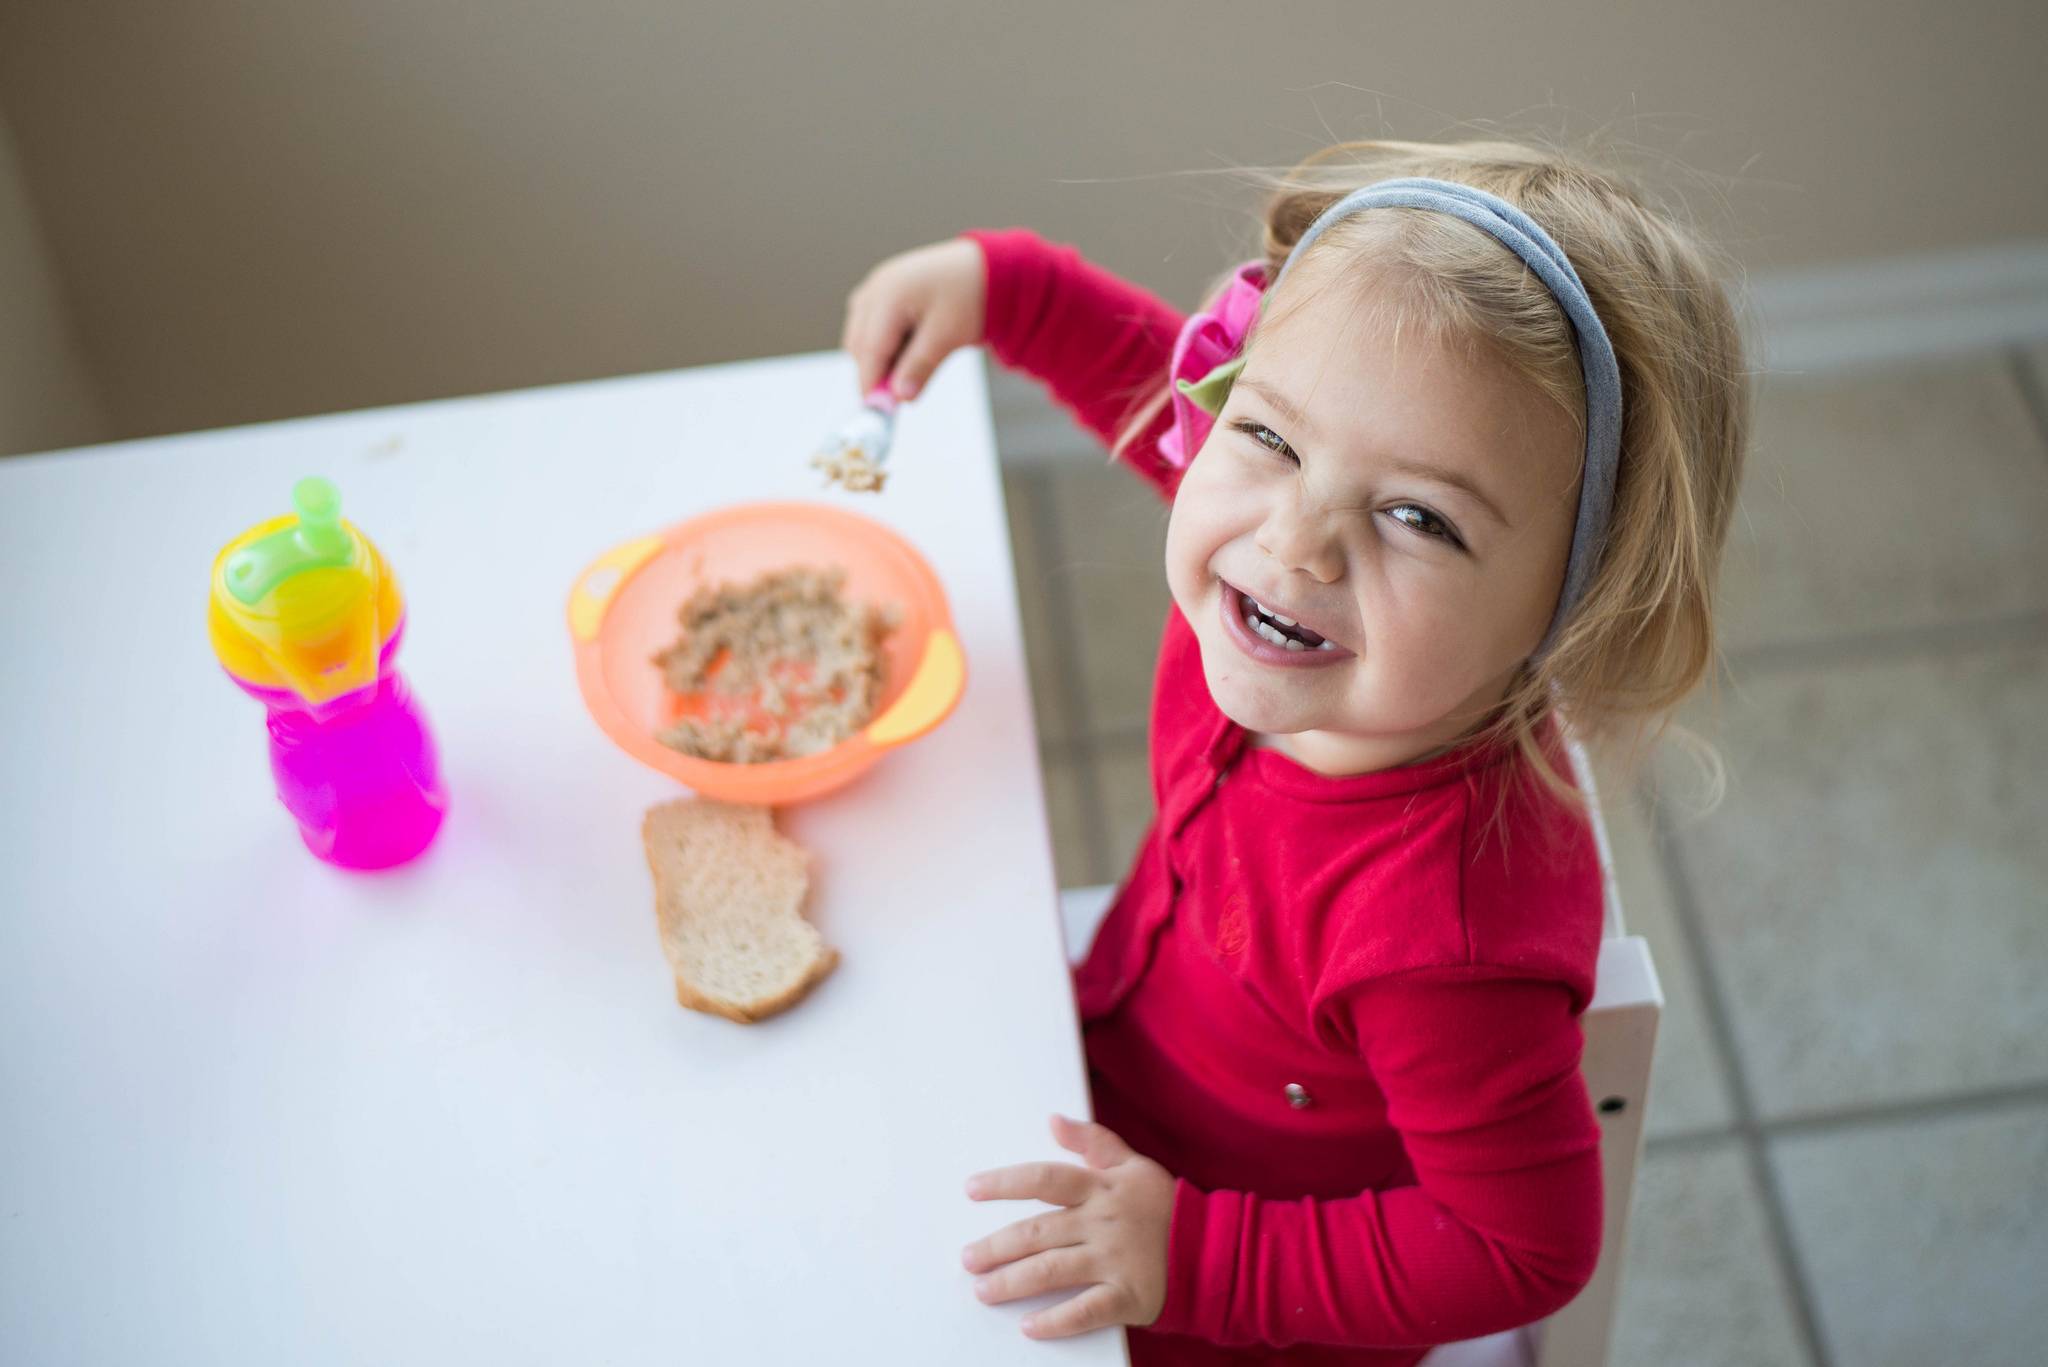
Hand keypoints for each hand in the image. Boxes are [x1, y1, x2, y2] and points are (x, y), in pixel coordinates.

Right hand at [840, 238, 985, 400]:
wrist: (989, 269)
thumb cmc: (972, 295)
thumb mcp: (948, 335)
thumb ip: (920, 366)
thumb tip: (900, 397)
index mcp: (890, 293)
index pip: (870, 348)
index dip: (872, 382)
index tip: (879, 411)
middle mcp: (877, 286)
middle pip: (859, 342)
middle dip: (874, 372)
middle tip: (897, 397)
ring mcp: (878, 287)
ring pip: (861, 335)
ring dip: (878, 359)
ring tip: (909, 372)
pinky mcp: (884, 292)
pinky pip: (871, 325)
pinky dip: (884, 344)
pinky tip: (907, 353)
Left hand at [961, 1112, 1174, 1338]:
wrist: (1213, 1248)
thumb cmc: (1164, 1206)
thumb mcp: (1133, 1164)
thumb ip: (1093, 1142)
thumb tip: (1053, 1121)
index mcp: (1101, 1188)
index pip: (1044, 1179)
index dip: (1005, 1183)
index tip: (972, 1189)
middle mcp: (1103, 1223)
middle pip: (1039, 1232)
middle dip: (997, 1246)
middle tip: (968, 1257)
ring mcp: (1114, 1261)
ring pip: (1053, 1271)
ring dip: (1013, 1281)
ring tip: (983, 1290)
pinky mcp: (1127, 1297)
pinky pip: (1086, 1311)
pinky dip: (1056, 1321)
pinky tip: (1029, 1326)